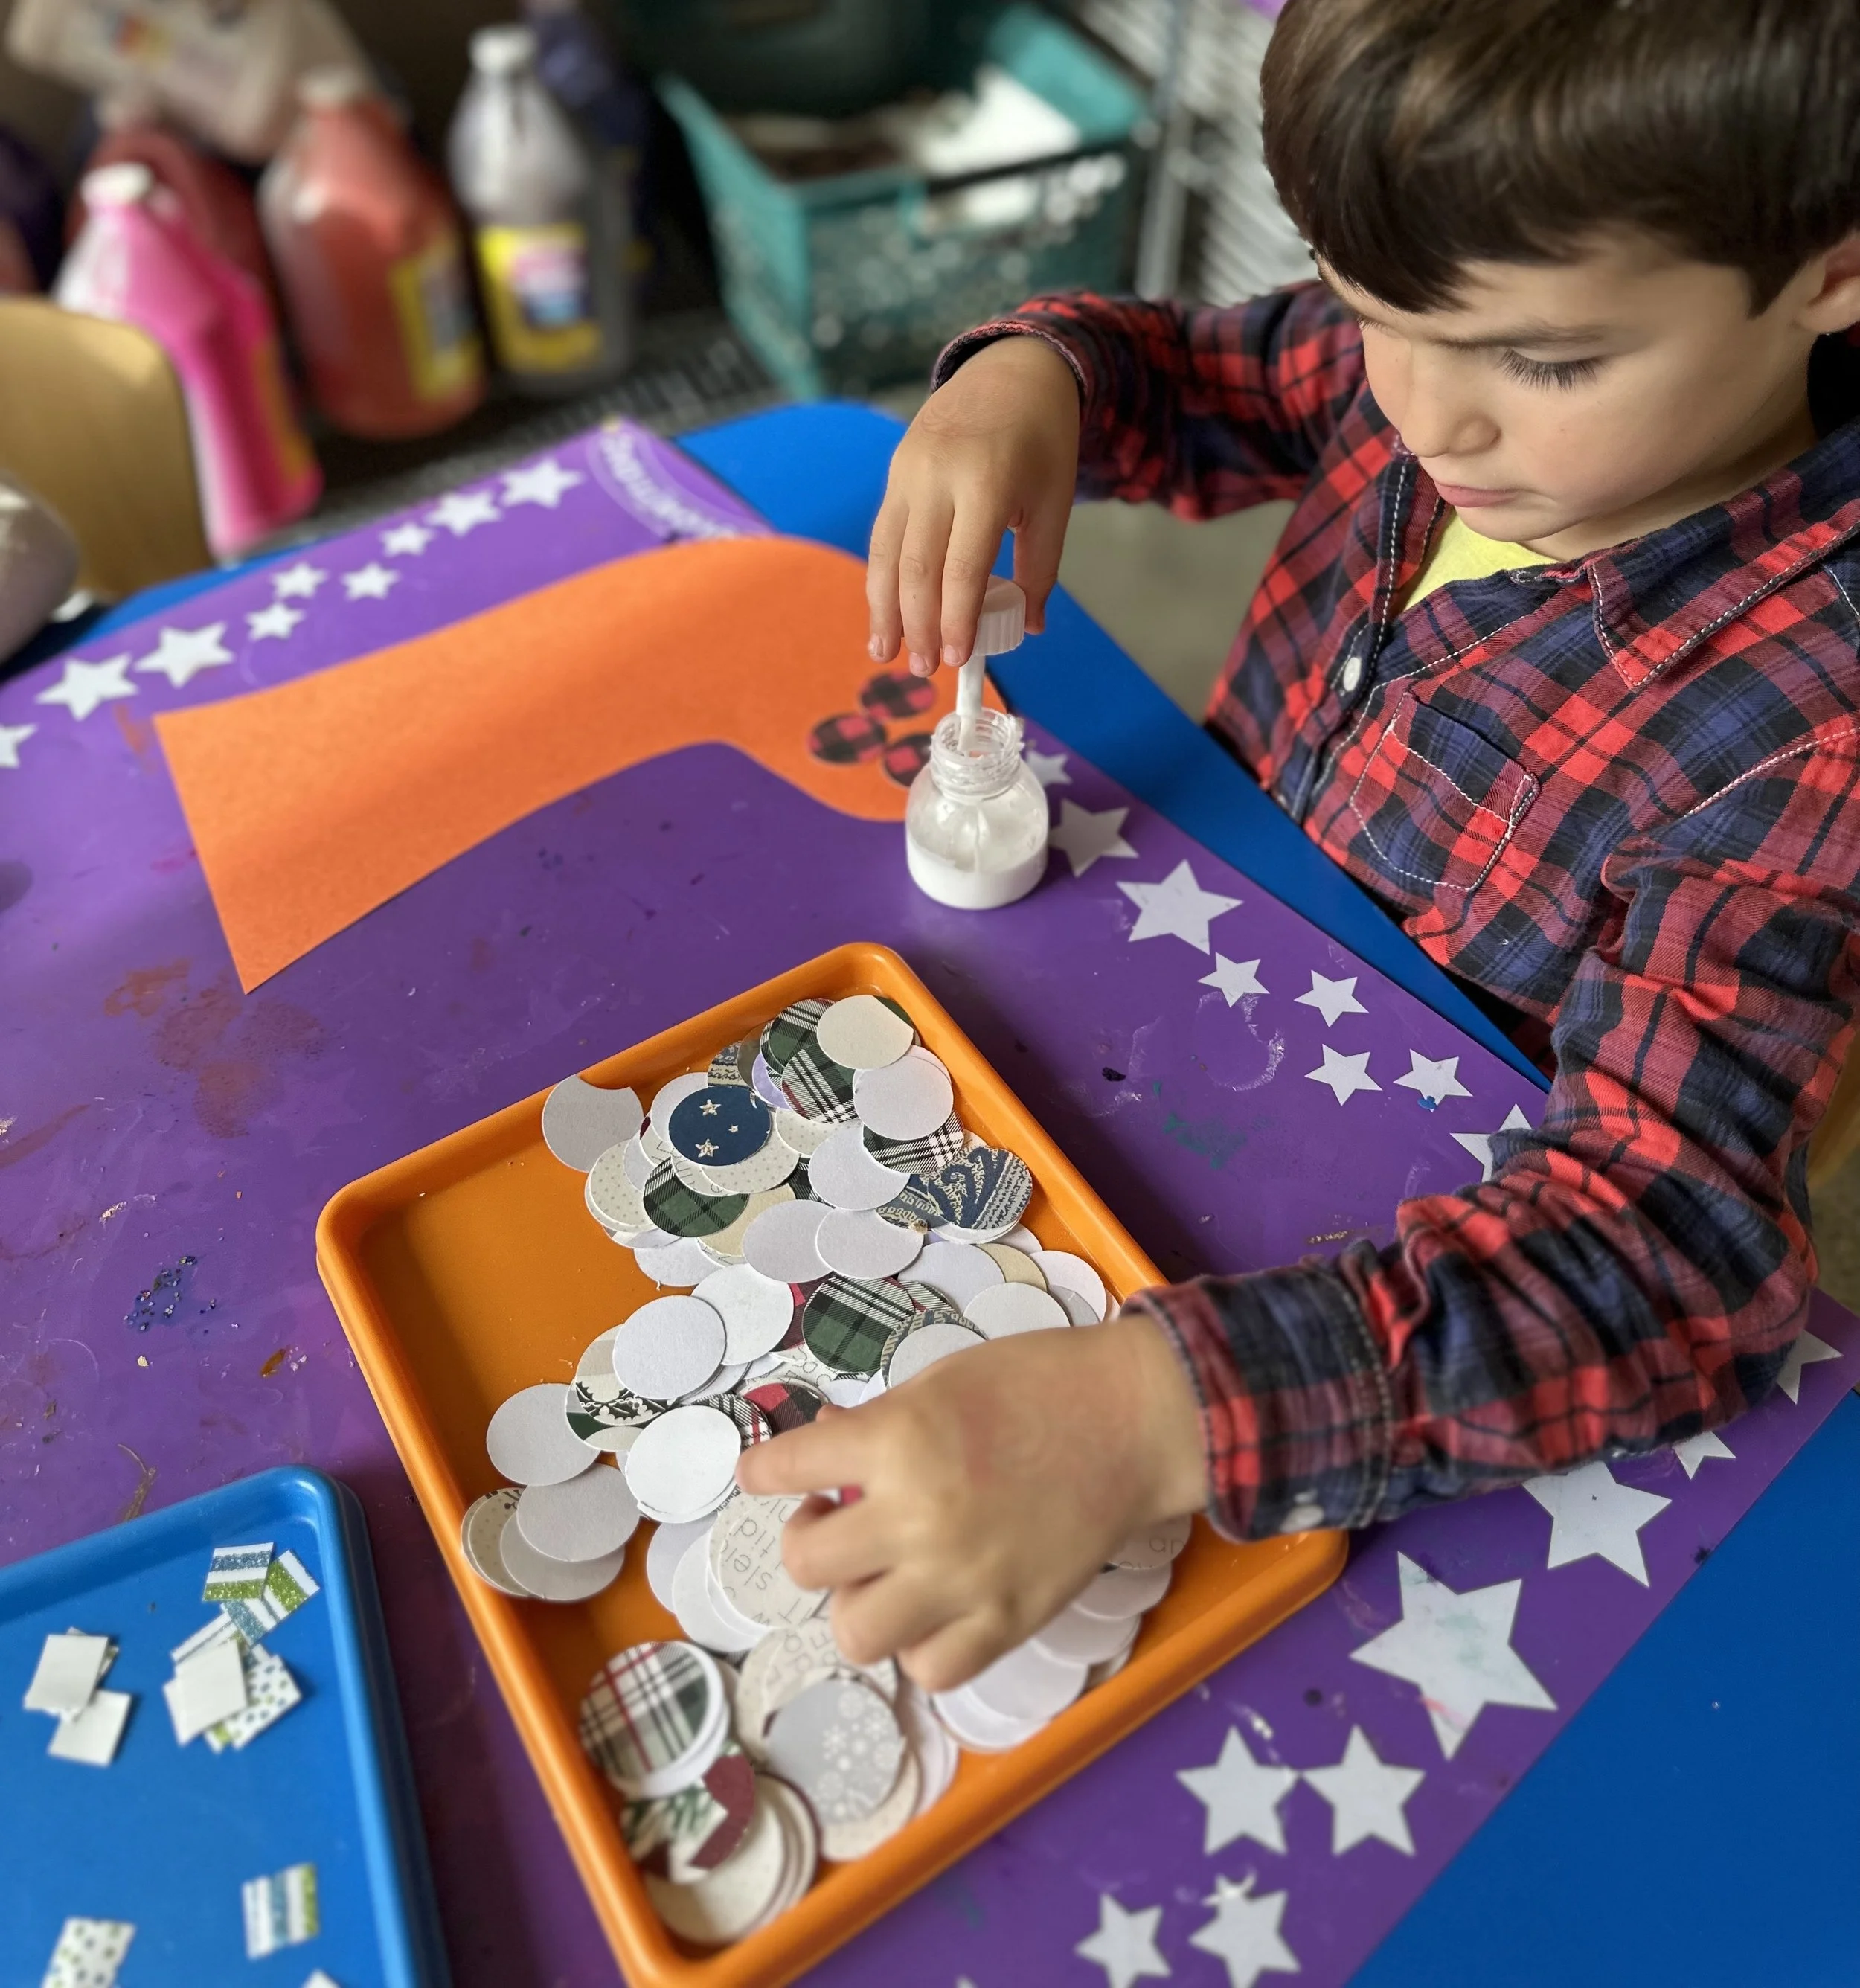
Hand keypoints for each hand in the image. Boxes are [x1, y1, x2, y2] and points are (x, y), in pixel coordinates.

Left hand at [735, 1315, 1206, 1692]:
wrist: (1134, 1421)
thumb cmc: (1038, 1382)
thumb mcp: (939, 1381)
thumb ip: (876, 1426)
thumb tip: (822, 1455)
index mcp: (897, 1441)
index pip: (785, 1469)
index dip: (762, 1471)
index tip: (762, 1475)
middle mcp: (919, 1518)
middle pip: (805, 1562)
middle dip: (809, 1537)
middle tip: (838, 1519)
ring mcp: (963, 1581)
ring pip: (856, 1632)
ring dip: (857, 1600)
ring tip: (881, 1572)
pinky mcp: (1008, 1622)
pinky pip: (931, 1669)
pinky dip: (921, 1643)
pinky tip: (933, 1607)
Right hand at [866, 333, 1080, 677]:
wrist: (1012, 368)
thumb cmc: (1042, 440)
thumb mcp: (1055, 502)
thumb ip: (1041, 568)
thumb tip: (1028, 626)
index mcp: (988, 481)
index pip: (963, 566)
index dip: (955, 618)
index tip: (956, 659)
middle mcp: (938, 475)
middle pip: (918, 566)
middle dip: (917, 624)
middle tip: (922, 670)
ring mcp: (909, 470)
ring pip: (888, 552)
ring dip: (884, 609)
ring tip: (886, 653)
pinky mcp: (895, 470)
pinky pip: (883, 534)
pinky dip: (881, 577)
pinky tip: (883, 612)